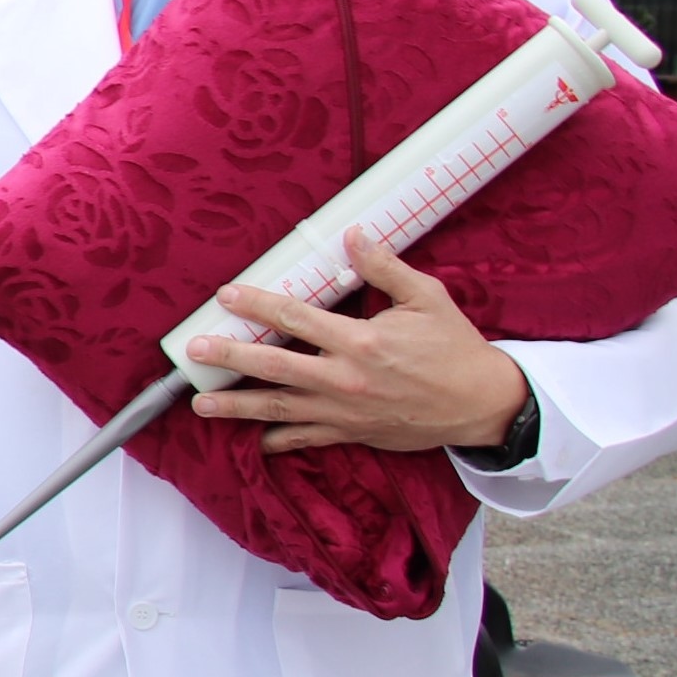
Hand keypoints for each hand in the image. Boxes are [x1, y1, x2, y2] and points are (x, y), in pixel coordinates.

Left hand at [187, 228, 529, 455]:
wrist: (482, 404)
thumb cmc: (455, 348)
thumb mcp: (427, 298)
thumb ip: (385, 267)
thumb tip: (354, 235)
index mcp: (361, 341)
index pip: (296, 318)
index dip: (257, 304)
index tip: (226, 296)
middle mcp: (345, 379)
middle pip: (274, 367)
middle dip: (231, 358)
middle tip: (194, 352)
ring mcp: (345, 411)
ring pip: (280, 409)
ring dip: (237, 407)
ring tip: (201, 404)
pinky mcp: (352, 433)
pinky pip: (305, 439)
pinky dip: (276, 441)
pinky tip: (251, 440)